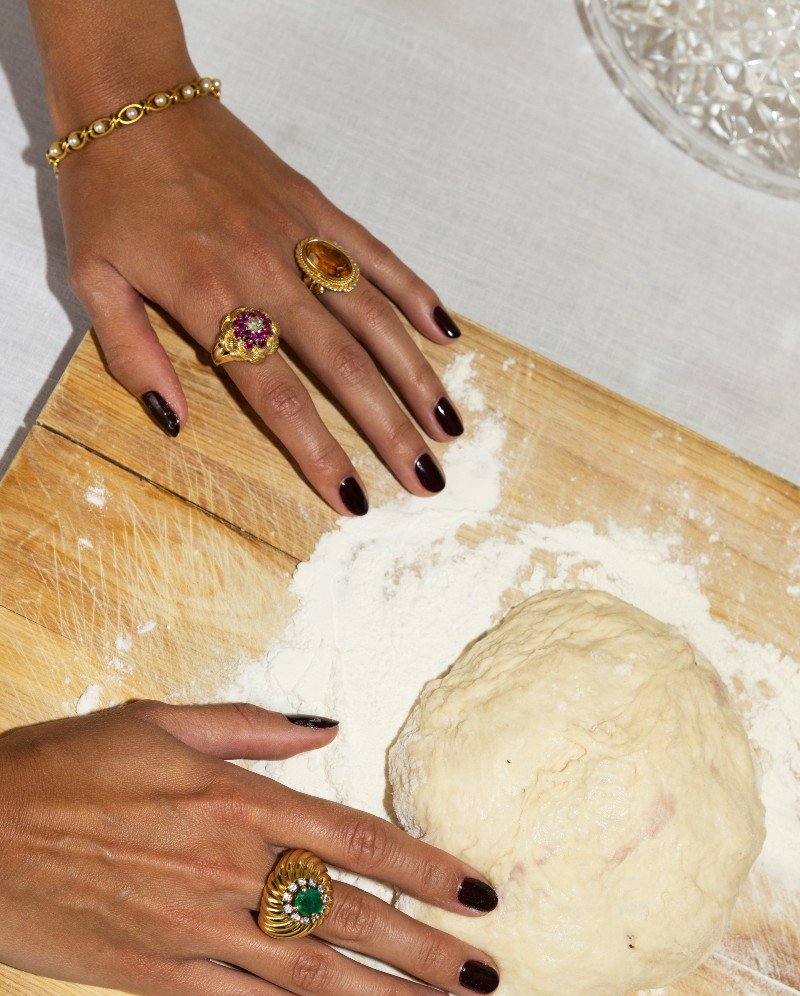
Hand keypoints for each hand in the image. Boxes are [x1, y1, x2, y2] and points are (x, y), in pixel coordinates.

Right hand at [0, 702, 498, 995]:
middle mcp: (224, 866)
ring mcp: (192, 925)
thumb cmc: (59, 767)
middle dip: (428, 948)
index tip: (478, 892)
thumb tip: (327, 728)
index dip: (426, 869)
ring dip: (387, 995)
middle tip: (488, 974)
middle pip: (349, 913)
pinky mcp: (159, 972)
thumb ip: (250, 727)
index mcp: (231, 798)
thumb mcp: (154, 719)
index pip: (355, 838)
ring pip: (311, 969)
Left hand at [58, 100, 464, 513]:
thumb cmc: (108, 195)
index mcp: (213, 301)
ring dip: (416, 376)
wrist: (132, 97)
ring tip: (449, 427)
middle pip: (344, 366)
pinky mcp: (317, 206)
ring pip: (373, 317)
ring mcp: (301, 237)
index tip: (355, 498)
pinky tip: (447, 335)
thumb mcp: (92, 282)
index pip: (279, 395)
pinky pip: (376, 256)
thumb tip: (173, 424)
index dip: (320, 452)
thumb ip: (133, 357)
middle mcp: (269, 273)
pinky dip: (415, 294)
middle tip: (427, 481)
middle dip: (391, 430)